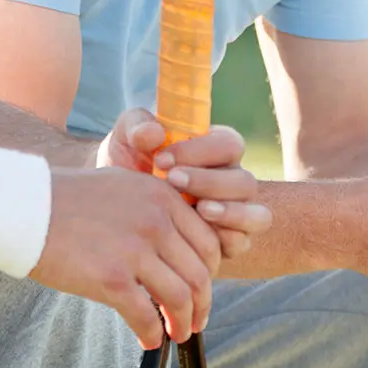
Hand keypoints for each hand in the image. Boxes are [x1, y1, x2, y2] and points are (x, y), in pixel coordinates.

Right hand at [30, 167, 221, 348]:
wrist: (28, 209)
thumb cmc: (71, 198)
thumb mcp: (127, 185)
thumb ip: (156, 206)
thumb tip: (175, 238)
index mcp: (165, 198)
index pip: (209, 242)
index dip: (212, 272)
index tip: (204, 288)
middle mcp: (158, 222)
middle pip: (200, 273)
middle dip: (203, 303)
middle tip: (198, 320)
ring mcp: (136, 250)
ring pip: (180, 296)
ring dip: (184, 322)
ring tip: (178, 333)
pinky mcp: (112, 278)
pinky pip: (145, 314)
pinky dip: (152, 332)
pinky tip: (150, 340)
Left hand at [97, 108, 271, 260]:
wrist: (113, 213)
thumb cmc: (129, 168)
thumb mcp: (126, 141)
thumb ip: (136, 126)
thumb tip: (153, 133)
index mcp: (217, 150)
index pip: (228, 143)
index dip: (201, 150)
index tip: (162, 158)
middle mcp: (232, 180)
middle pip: (244, 180)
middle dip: (210, 181)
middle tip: (172, 181)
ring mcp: (235, 212)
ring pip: (254, 212)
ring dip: (230, 211)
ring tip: (199, 209)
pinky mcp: (228, 241)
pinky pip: (243, 241)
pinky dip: (227, 238)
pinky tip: (198, 236)